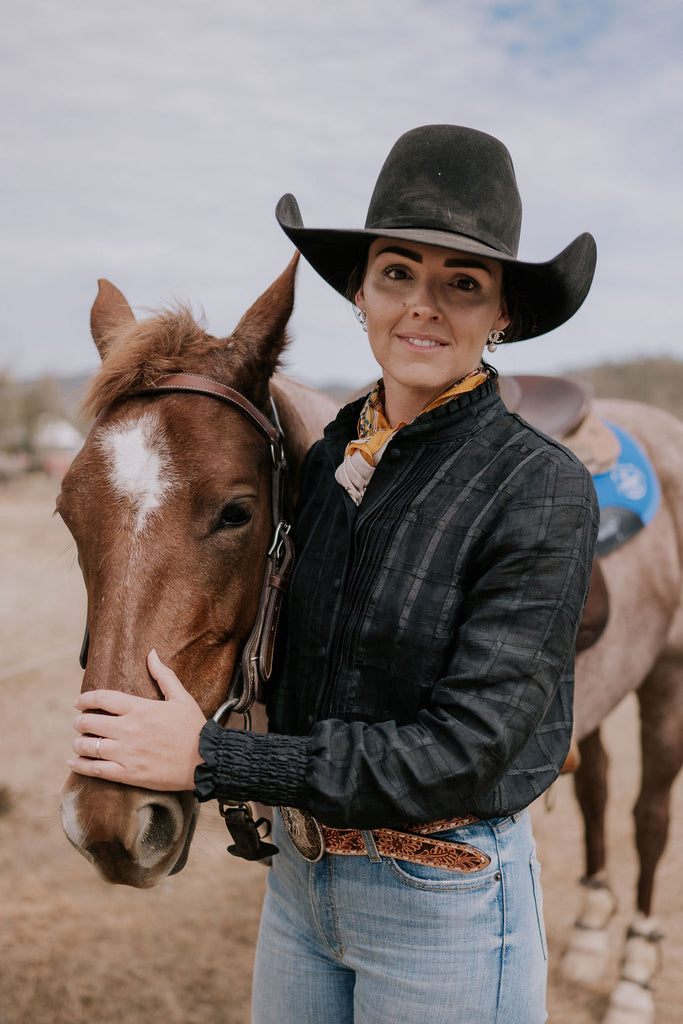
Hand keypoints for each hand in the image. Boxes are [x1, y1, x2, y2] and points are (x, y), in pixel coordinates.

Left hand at [68, 650, 206, 790]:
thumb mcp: (181, 697)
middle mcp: (128, 729)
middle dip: (79, 721)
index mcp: (140, 708)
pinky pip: (95, 770)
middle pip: (89, 722)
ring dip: (78, 743)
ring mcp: (126, 753)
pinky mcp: (128, 773)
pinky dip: (80, 765)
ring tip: (79, 742)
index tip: (79, 702)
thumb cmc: (194, 728)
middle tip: (79, 723)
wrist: (205, 760)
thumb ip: (163, 675)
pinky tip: (74, 762)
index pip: (102, 698)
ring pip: (88, 746)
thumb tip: (152, 654)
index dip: (85, 699)